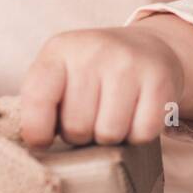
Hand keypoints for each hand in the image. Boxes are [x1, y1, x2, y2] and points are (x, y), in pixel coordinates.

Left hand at [17, 27, 183, 149]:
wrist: (146, 47)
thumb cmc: (92, 72)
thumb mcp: (59, 72)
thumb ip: (39, 102)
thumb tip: (33, 145)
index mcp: (59, 49)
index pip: (38, 97)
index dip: (37, 130)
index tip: (43, 139)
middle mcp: (94, 51)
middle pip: (77, 127)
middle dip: (80, 135)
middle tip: (88, 118)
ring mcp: (129, 63)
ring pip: (109, 134)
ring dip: (108, 137)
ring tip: (110, 115)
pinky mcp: (159, 80)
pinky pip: (142, 134)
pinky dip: (137, 135)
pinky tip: (134, 114)